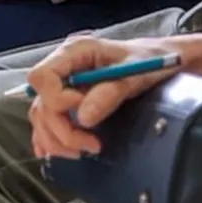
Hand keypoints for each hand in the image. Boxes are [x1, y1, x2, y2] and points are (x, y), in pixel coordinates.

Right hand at [25, 35, 184, 159]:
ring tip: (85, 150)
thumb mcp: (135, 74)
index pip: (42, 77)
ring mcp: (63, 84)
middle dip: (62, 130)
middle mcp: (64, 66)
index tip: (84, 112)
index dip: (57, 100)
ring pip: (41, 116)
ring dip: (57, 140)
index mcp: (75, 51)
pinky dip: (51, 139)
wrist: (160, 61)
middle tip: (92, 145)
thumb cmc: (149, 61)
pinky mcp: (67, 100)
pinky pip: (47, 121)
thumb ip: (109, 93)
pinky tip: (61, 151)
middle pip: (41, 102)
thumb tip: (84, 118)